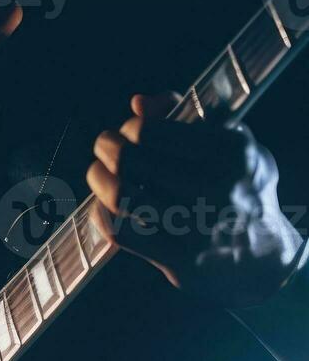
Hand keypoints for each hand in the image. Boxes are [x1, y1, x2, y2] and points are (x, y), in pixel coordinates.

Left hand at [88, 92, 304, 307]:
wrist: (262, 256)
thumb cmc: (241, 190)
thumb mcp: (233, 143)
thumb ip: (190, 115)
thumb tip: (139, 102)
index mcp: (230, 153)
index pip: (153, 132)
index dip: (129, 128)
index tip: (126, 130)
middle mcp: (215, 188)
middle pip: (131, 160)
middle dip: (107, 149)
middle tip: (104, 147)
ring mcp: (195, 226)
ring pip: (121, 195)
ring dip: (99, 180)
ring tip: (98, 172)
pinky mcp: (178, 258)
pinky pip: (121, 231)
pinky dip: (102, 214)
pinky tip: (103, 205)